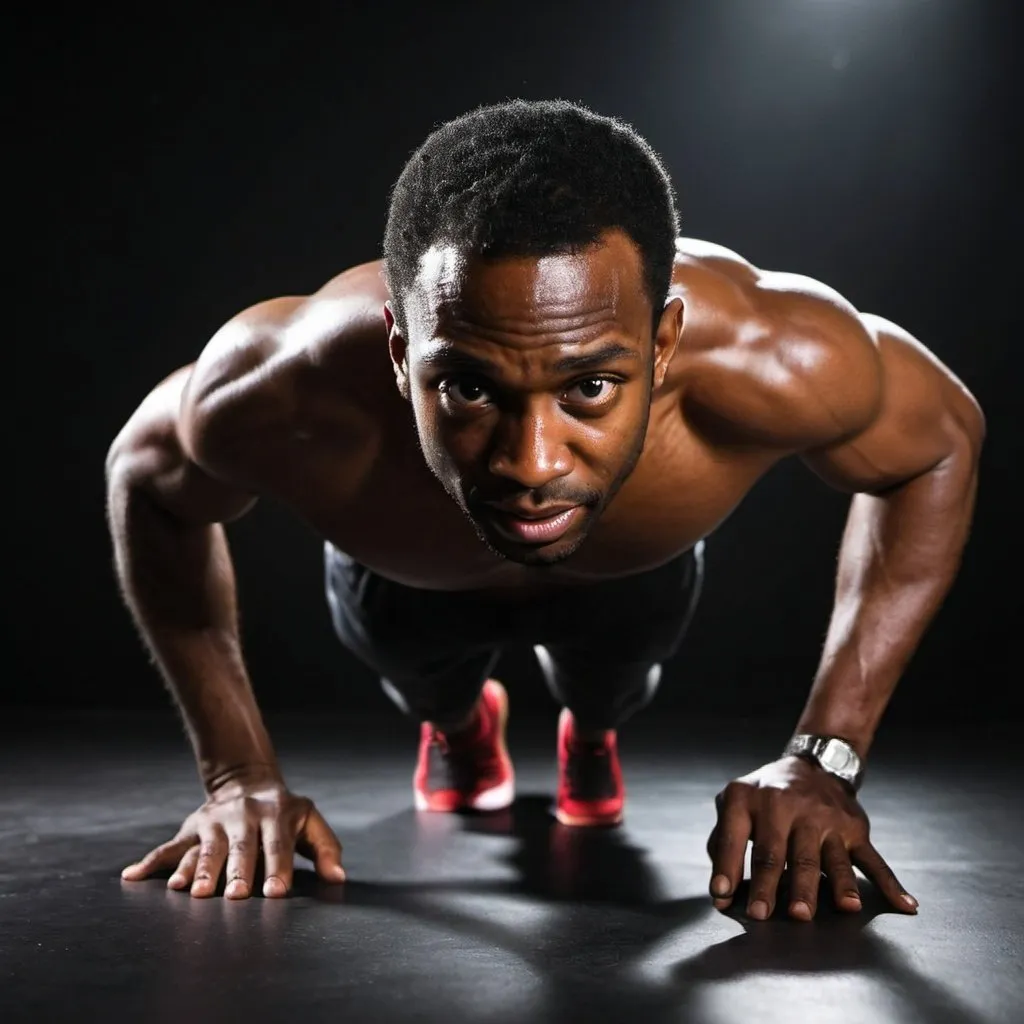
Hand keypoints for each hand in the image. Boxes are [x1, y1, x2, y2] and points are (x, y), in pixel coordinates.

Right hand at [121, 774, 345, 898]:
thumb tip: (337, 878)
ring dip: (199, 871)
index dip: (278, 869)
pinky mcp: (191, 829)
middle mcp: (244, 818)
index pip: (278, 847)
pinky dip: (150, 862)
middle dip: (236, 873)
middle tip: (232, 897)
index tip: (275, 893)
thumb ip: (325, 848)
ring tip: (192, 892)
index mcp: (277, 817)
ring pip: (206, 849)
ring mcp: (214, 823)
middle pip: (241, 849)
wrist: (246, 780)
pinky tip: (131, 876)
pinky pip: (169, 847)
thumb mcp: (310, 822)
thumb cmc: (285, 813)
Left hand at [706, 755, 917, 920]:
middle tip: (764, 915)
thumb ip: (723, 842)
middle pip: (780, 853)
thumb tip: (721, 892)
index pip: (735, 837)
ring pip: (827, 859)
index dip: (728, 868)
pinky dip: (890, 884)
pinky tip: (904, 906)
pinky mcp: (853, 829)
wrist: (812, 765)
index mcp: (750, 800)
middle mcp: (786, 806)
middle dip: (772, 886)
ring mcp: (824, 819)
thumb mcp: (735, 802)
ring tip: (836, 910)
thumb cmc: (765, 795)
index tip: (723, 897)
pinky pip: (873, 860)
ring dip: (833, 887)